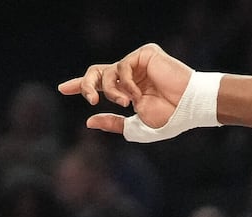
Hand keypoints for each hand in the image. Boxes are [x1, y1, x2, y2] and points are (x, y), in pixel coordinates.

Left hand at [58, 42, 192, 134]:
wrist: (189, 107)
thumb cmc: (169, 119)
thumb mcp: (136, 128)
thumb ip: (113, 124)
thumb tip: (88, 121)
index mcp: (126, 90)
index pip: (99, 84)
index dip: (80, 86)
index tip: (62, 89)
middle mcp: (129, 75)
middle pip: (96, 73)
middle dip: (85, 85)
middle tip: (90, 99)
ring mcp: (137, 63)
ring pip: (107, 72)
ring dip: (111, 91)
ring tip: (125, 103)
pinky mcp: (145, 53)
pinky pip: (122, 65)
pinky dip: (126, 83)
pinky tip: (137, 94)